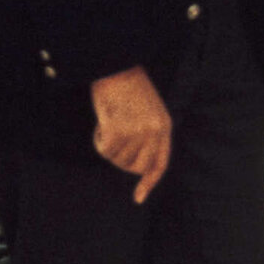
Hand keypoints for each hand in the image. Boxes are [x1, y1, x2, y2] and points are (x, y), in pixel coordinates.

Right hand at [91, 65, 170, 204]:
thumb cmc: (128, 85)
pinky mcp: (119, 131)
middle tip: (113, 144)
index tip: (138, 198)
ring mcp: (137, 133)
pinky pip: (104, 150)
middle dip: (122, 162)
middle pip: (136, 167)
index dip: (149, 182)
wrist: (117, 64)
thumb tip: (133, 161)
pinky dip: (99, 139)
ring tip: (109, 122)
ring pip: (117, 159)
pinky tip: (102, 122)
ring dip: (108, 146)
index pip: (160, 163)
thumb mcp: (146, 109)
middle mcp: (154, 132)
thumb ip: (146, 133)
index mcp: (164, 126)